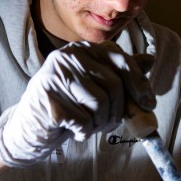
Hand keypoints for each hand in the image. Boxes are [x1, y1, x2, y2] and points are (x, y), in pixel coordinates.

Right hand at [0, 41, 154, 166]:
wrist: (31, 126)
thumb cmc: (70, 105)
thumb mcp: (97, 85)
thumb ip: (121, 73)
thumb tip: (150, 60)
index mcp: (84, 48)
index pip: (122, 61)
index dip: (139, 84)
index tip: (149, 105)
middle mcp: (69, 56)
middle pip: (114, 84)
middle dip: (118, 110)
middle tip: (110, 124)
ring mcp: (55, 76)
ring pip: (100, 103)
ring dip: (101, 123)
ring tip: (90, 125)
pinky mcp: (47, 99)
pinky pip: (83, 121)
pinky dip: (84, 132)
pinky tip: (74, 131)